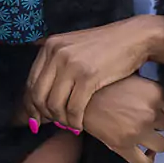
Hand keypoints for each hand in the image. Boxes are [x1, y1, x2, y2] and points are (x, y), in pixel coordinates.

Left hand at [25, 16, 163, 129]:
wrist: (132, 37)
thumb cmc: (104, 47)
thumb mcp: (73, 46)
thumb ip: (55, 64)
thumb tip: (38, 94)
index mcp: (50, 46)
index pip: (31, 82)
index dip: (31, 105)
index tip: (36, 120)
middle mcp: (57, 53)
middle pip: (39, 95)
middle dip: (45, 115)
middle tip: (55, 124)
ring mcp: (72, 64)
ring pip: (55, 105)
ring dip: (61, 120)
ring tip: (70, 123)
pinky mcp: (88, 76)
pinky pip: (74, 108)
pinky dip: (75, 122)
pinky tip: (80, 125)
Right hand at [83, 75, 163, 162]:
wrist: (79, 95)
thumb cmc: (105, 83)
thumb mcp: (132, 78)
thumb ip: (151, 89)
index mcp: (154, 92)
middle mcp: (150, 112)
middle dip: (157, 123)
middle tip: (144, 118)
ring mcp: (138, 131)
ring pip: (162, 145)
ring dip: (154, 140)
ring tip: (143, 134)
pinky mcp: (124, 146)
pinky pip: (145, 162)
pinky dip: (148, 159)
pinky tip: (144, 151)